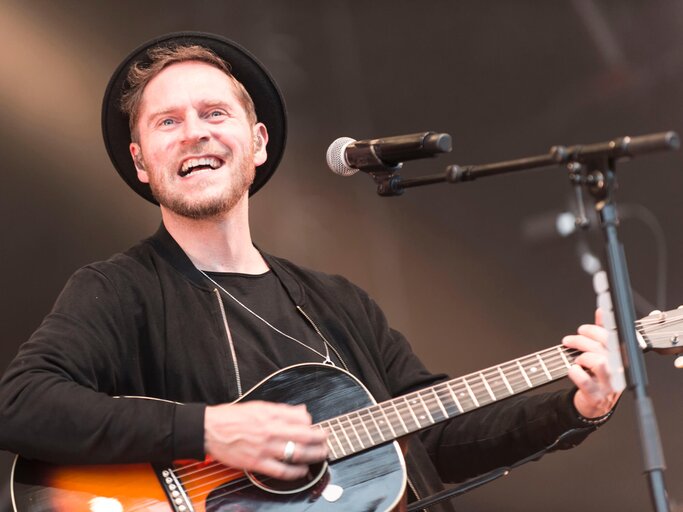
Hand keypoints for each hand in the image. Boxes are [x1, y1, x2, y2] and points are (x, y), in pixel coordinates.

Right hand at [204, 401, 327, 479]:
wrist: (210, 429)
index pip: (301, 418)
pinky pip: (281, 470)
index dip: (311, 423)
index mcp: (270, 414)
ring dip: (313, 455)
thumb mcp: (259, 406)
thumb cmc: (232, 417)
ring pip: (296, 453)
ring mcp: (264, 448)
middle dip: (320, 439)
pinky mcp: (257, 463)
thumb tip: (301, 412)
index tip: (315, 426)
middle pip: (304, 435)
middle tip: (326, 440)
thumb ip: (282, 410)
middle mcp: (270, 430)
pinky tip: (302, 471)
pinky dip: (295, 472)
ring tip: (321, 455)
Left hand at [562, 309, 621, 418]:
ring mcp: (609, 384)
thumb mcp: (600, 353)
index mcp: (620, 357)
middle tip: (569, 341)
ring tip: (576, 360)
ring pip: (600, 363)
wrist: (594, 404)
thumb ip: (601, 333)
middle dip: (582, 341)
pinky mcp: (597, 396)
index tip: (581, 329)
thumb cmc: (596, 376)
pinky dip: (576, 373)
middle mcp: (617, 370)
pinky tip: (571, 370)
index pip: (611, 337)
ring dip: (584, 357)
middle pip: (603, 348)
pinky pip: (587, 383)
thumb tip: (601, 312)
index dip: (594, 330)